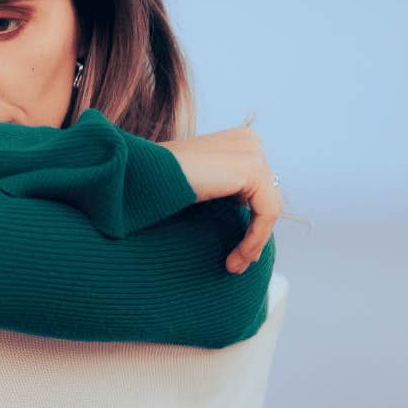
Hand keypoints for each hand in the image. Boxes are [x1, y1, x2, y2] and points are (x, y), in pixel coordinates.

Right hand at [160, 120, 281, 274]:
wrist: (138, 175)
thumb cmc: (154, 183)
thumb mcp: (198, 183)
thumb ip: (221, 188)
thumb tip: (241, 216)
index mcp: (237, 140)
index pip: (256, 188)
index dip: (250, 223)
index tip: (235, 254)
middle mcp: (249, 141)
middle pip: (265, 197)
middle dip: (254, 233)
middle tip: (237, 263)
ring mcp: (253, 152)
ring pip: (269, 208)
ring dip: (253, 242)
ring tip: (234, 266)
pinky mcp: (253, 169)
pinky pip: (267, 213)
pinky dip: (253, 240)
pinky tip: (236, 259)